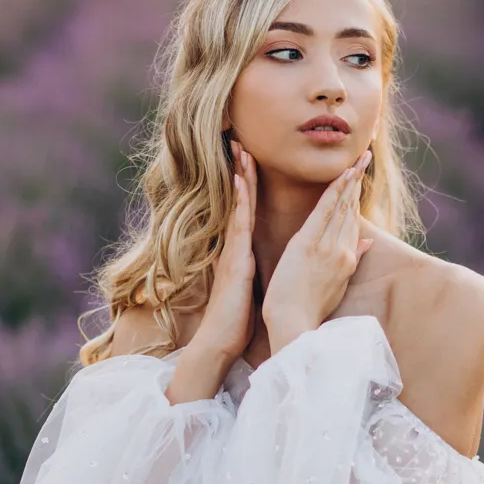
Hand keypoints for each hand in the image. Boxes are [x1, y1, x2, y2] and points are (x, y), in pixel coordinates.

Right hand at [192, 140, 258, 361]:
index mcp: (242, 251)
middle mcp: (235, 246)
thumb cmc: (237, 319)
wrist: (220, 341)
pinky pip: (237, 226)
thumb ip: (254, 270)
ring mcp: (233, 251)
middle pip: (241, 201)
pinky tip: (240, 182)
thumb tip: (264, 261)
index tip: (253, 159)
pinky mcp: (234, 260)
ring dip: (240, 177)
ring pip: (238, 206)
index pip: (248, 210)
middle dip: (243, 171)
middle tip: (243, 141)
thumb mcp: (251, 287)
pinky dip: (239, 203)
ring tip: (241, 149)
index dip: (251, 184)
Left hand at [263, 149, 373, 341]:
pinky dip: (334, 192)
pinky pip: (324, 212)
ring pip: (342, 207)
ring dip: (349, 181)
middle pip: (351, 210)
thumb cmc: (309, 309)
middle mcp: (343, 251)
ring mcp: (327, 247)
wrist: (294, 324)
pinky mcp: (309, 245)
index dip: (357, 198)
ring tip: (357, 158)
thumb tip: (368, 242)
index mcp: (347, 260)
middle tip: (364, 156)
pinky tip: (342, 175)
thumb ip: (352, 260)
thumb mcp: (337, 285)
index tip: (360, 178)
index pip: (354, 222)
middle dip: (358, 182)